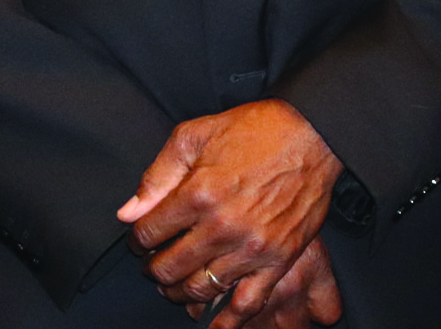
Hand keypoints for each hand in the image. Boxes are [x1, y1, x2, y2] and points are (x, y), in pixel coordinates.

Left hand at [115, 98, 342, 326]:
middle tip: (153, 265)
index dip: (137, 239)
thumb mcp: (195, 134)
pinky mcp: (278, 260)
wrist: (312, 134)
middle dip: (153, 269)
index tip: (140, 239)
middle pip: (169, 266)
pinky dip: (226, 321)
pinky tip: (210, 325)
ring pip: (200, 288)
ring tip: (174, 285)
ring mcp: (251, 247)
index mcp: (198, 193)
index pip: (149, 233)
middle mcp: (222, 226)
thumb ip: (157, 175)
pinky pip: (247, 303)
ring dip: (178, 292)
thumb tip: (129, 212)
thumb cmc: (254, 130)